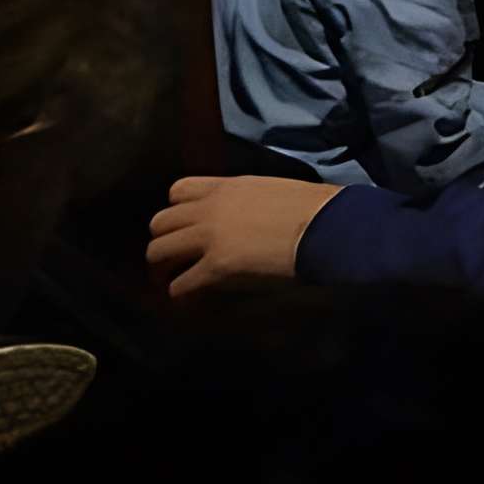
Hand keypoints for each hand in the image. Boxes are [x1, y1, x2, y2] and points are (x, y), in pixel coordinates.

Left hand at [146, 175, 338, 296]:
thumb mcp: (270, 189)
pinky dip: (182, 292)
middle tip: (175, 255)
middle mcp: (209, 209)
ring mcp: (209, 238)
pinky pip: (180, 284)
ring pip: (157, 251)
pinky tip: (192, 296)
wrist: (326, 225)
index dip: (176, 209)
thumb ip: (246, 199)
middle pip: (159, 222)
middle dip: (163, 240)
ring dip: (164, 266)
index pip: (177, 190)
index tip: (186, 223)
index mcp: (226, 186)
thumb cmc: (311, 205)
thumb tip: (243, 215)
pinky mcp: (215, 268)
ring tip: (175, 276)